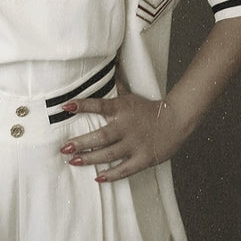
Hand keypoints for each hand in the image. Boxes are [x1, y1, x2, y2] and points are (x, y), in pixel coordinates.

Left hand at [60, 93, 188, 182]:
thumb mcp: (130, 96)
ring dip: (90, 158)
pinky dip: (111, 175)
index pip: (99, 105)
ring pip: (109, 154)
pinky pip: (125, 169)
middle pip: (101, 136)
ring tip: (73, 161)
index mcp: (122, 109)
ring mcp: (135, 144)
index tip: (65, 106)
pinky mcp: (143, 158)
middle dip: (81, 143)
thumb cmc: (148, 108)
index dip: (82, 105)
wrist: (177, 120)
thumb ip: (117, 85)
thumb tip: (111, 64)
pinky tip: (98, 177)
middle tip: (64, 148)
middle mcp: (126, 127)